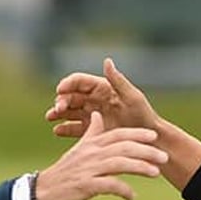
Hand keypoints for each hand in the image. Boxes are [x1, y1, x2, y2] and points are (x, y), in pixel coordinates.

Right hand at [34, 110, 167, 199]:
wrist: (42, 191)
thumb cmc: (64, 172)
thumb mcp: (78, 149)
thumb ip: (91, 133)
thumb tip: (98, 115)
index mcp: (91, 144)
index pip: (118, 135)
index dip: (137, 134)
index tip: (154, 136)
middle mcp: (92, 154)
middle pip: (123, 148)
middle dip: (146, 151)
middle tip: (164, 157)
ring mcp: (88, 169)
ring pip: (119, 164)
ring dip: (140, 167)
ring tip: (156, 173)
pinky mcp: (85, 185)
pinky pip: (108, 186)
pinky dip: (123, 190)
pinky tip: (132, 196)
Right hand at [45, 58, 159, 137]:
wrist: (148, 139)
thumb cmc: (144, 115)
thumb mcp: (132, 97)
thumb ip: (118, 80)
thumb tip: (106, 60)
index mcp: (102, 88)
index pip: (80, 81)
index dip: (68, 83)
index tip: (60, 90)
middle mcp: (95, 99)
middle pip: (71, 96)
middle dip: (61, 100)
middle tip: (56, 109)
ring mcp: (92, 115)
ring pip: (69, 111)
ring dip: (58, 112)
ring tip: (51, 117)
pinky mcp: (92, 130)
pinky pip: (74, 127)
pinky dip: (64, 128)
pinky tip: (57, 131)